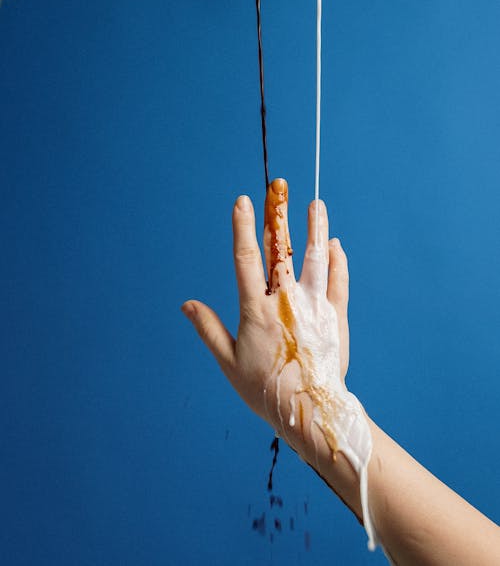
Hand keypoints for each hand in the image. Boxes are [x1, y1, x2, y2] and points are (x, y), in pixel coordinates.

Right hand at [181, 179, 350, 455]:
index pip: (247, 259)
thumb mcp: (229, 363)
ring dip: (316, 229)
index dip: (243, 227)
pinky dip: (338, 261)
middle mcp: (286, 302)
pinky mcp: (337, 316)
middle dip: (280, 215)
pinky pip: (339, 282)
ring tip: (316, 204)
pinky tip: (335, 244)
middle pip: (283, 251)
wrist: (312, 411)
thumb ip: (209, 329)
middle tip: (280, 187)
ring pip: (316, 259)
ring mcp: (315, 307)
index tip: (242, 201)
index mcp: (257, 311)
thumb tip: (187, 304)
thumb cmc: (265, 391)